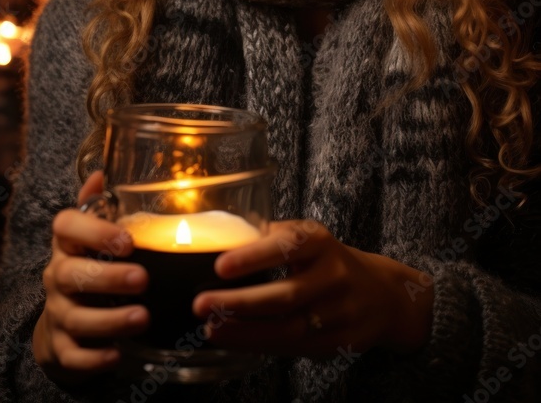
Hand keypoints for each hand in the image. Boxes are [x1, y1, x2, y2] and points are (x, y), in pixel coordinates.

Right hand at [33, 170, 149, 385]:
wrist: (61, 323)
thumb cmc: (87, 267)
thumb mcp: (91, 236)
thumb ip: (98, 207)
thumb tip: (102, 170)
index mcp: (67, 243)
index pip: (66, 226)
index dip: (94, 231)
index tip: (127, 240)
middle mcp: (57, 276)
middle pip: (71, 274)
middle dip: (108, 277)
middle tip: (142, 278)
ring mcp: (57, 313)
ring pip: (75, 317)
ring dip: (109, 319)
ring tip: (142, 317)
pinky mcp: (61, 348)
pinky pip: (73, 355)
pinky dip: (93, 358)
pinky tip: (117, 355)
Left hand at [191, 218, 433, 359]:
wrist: (383, 295)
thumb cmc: (328, 260)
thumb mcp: (307, 237)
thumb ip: (270, 237)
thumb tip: (220, 236)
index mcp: (320, 242)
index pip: (287, 246)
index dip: (254, 256)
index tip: (220, 265)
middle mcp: (333, 275)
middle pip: (285, 295)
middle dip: (240, 303)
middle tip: (201, 304)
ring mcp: (339, 313)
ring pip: (289, 328)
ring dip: (245, 332)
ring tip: (211, 328)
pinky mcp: (339, 343)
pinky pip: (296, 348)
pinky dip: (262, 346)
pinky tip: (234, 341)